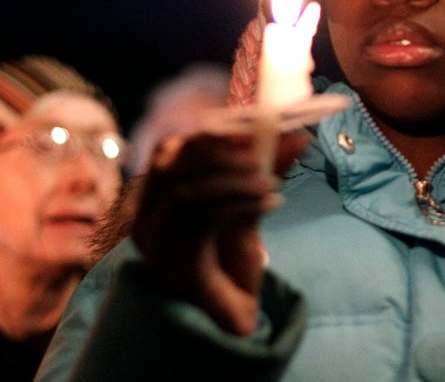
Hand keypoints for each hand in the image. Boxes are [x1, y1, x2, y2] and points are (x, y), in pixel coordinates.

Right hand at [131, 129, 308, 335]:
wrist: (235, 309)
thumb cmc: (232, 256)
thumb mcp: (245, 201)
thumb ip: (262, 169)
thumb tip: (298, 135)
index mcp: (151, 201)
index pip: (167, 152)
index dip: (208, 137)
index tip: (250, 136)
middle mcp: (145, 225)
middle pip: (173, 167)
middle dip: (223, 157)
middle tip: (263, 162)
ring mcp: (158, 250)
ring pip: (188, 194)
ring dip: (236, 182)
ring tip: (271, 184)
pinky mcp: (180, 270)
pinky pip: (205, 223)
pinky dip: (241, 205)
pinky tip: (271, 203)